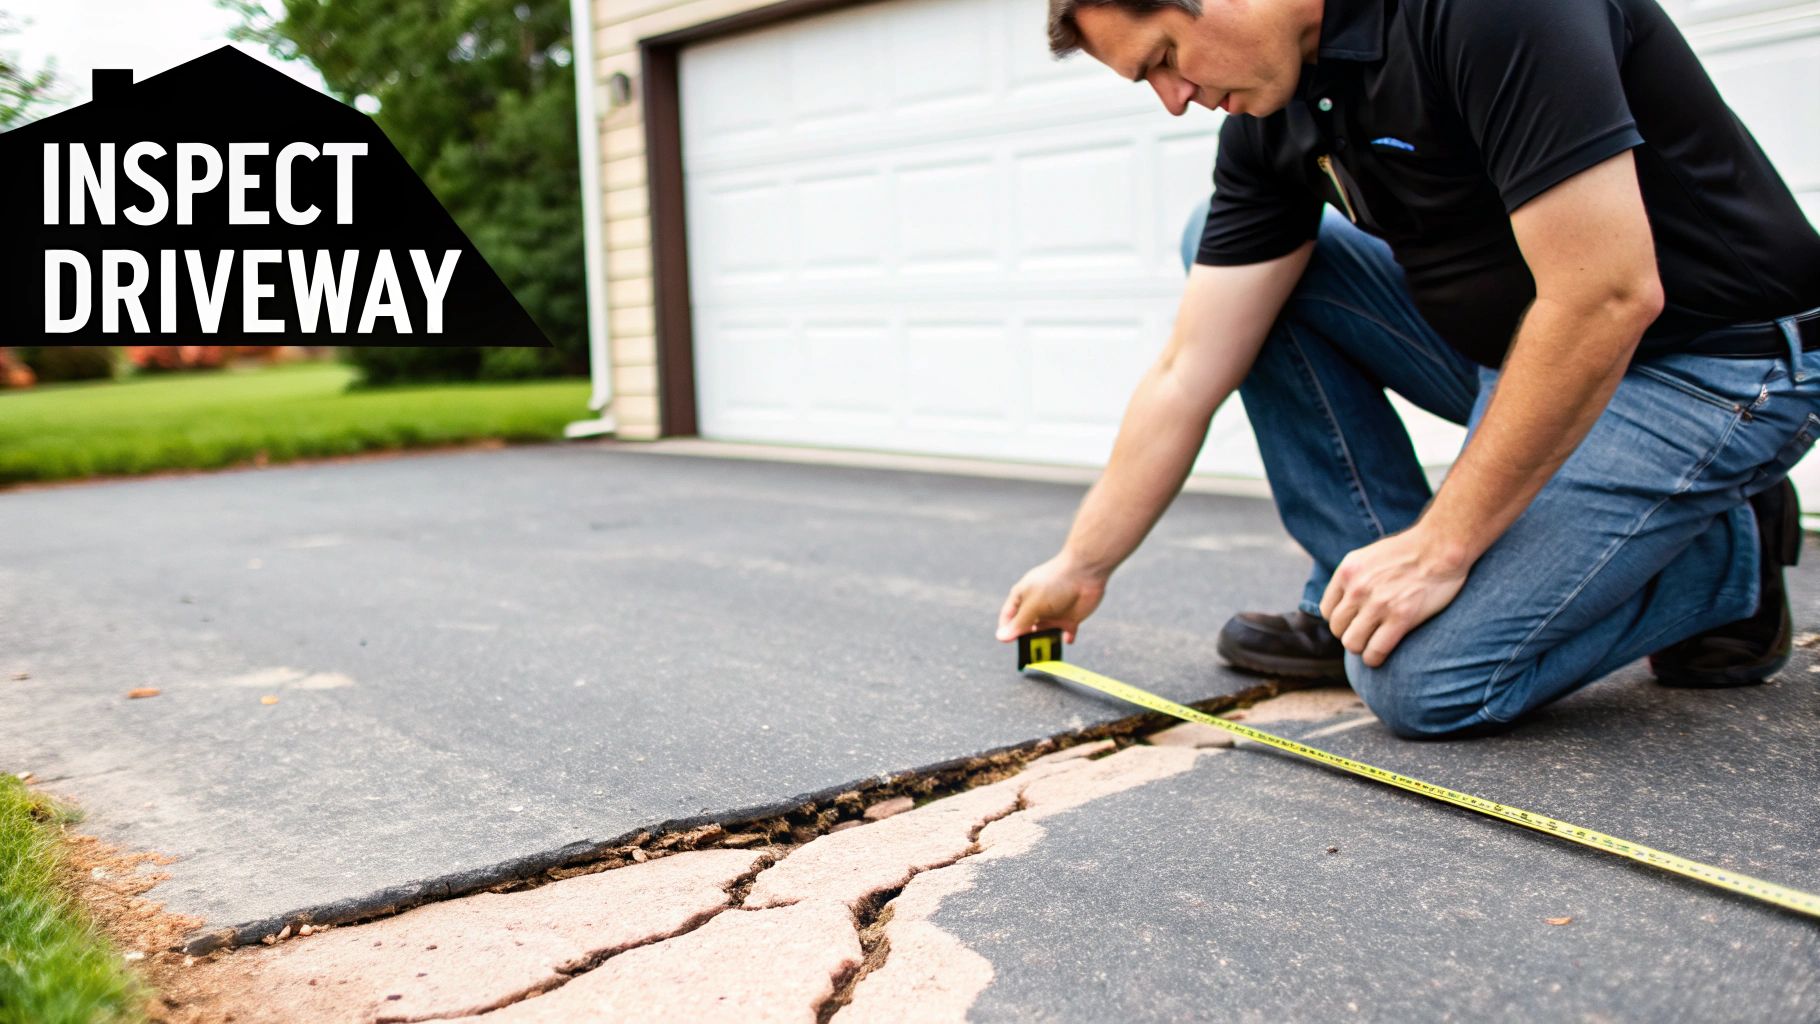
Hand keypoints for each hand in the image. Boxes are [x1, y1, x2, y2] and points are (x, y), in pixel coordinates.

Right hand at [995, 553, 1106, 643]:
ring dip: (1044, 640)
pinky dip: (1065, 638)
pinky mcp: (1070, 617)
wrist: (1085, 572)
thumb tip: (1001, 637)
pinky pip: (1065, 633)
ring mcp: (1053, 612)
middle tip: (1029, 650)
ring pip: (1044, 632)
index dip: (1007, 630)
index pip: (1008, 617)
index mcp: (1023, 597)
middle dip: (1026, 638)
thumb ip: (1019, 623)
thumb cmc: (1055, 583)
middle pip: (1026, 627)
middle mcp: (1036, 606)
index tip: (1009, 642)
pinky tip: (1066, 638)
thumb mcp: (1033, 605)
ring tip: (1046, 647)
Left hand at [1318, 525, 1470, 667]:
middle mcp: (1357, 588)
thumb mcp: (1369, 556)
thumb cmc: (1411, 550)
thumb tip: (1347, 599)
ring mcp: (1378, 604)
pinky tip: (1380, 657)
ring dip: (1362, 648)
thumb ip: (1355, 577)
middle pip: (1337, 629)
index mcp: (1347, 571)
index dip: (1341, 621)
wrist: (1441, 545)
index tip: (1355, 623)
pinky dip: (1375, 658)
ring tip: (1373, 646)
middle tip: (1368, 634)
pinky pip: (1375, 650)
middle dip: (1351, 634)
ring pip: (1352, 643)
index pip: (1327, 611)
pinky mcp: (1400, 617)